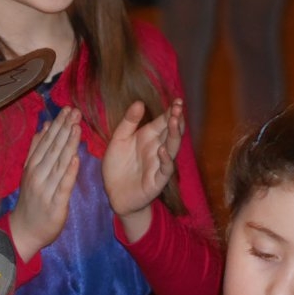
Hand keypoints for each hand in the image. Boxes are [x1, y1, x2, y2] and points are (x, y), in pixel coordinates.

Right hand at [7, 107, 80, 261]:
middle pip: (53, 148)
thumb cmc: (32, 200)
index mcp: (33, 165)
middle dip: (65, 129)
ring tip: (77, 127)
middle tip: (75, 111)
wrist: (24, 230)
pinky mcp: (55, 204)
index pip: (47, 141)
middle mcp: (38, 174)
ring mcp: (45, 189)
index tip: (68, 108)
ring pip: (58, 164)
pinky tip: (76, 159)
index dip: (58, 124)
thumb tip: (44, 126)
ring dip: (68, 145)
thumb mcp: (31, 172)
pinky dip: (69, 173)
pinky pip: (63, 186)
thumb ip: (37, 149)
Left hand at [101, 98, 182, 235]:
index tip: (177, 100)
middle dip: (176, 119)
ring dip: (174, 135)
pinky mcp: (157, 180)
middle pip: (171, 132)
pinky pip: (165, 169)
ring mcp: (159, 164)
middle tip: (179, 106)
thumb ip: (128, 122)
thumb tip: (139, 102)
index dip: (171, 111)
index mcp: (149, 137)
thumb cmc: (118, 166)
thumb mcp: (118, 140)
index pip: (163, 121)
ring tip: (175, 121)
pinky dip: (165, 160)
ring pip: (172, 148)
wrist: (114, 194)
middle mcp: (157, 148)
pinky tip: (162, 150)